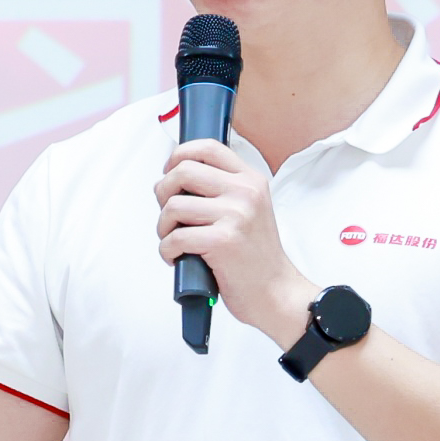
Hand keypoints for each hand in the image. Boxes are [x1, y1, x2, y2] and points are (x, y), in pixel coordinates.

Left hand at [154, 139, 314, 346]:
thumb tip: (176, 177)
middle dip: (163, 193)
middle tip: (168, 215)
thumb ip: (222, 190)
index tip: (170, 172)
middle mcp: (245, 192)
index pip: (208, 147)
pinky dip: (167, 250)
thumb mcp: (249, 211)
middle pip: (183, 171)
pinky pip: (175, 237)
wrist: (277, 293)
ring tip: (173, 241)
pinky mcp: (222, 241)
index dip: (179, 155)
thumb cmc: (256, 258)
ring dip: (163, 227)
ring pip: (173, 206)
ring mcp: (235, 215)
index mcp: (251, 180)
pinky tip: (177, 258)